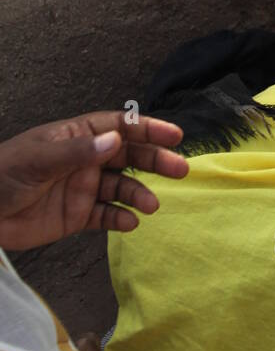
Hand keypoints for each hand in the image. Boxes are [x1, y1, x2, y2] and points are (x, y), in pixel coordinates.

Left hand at [0, 111, 187, 250]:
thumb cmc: (4, 175)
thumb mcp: (39, 158)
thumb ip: (78, 152)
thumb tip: (116, 140)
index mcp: (77, 136)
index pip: (120, 127)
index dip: (148, 128)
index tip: (174, 135)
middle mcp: (85, 159)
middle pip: (129, 155)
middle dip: (155, 160)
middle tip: (180, 169)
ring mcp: (82, 187)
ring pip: (122, 186)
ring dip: (139, 193)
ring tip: (150, 205)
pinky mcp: (77, 215)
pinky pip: (106, 215)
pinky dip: (120, 218)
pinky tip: (129, 223)